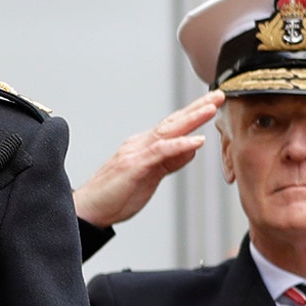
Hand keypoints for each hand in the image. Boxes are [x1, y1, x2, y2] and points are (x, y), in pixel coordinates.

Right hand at [72, 90, 223, 227]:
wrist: (87, 210)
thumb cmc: (113, 197)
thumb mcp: (149, 178)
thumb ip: (170, 162)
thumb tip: (190, 149)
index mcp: (143, 146)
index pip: (172, 126)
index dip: (193, 114)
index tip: (211, 104)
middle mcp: (139, 144)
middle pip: (172, 122)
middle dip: (197, 108)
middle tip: (218, 95)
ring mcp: (136, 153)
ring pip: (168, 130)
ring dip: (192, 118)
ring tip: (211, 108)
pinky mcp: (134, 165)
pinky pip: (161, 152)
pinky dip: (180, 145)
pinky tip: (196, 141)